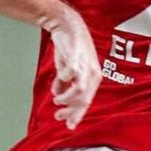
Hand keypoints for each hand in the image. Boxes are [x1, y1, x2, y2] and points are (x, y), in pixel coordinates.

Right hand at [43, 11, 100, 129]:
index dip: (77, 114)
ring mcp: (85, 65)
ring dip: (67, 99)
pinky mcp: (75, 57)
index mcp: (94, 77)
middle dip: (71, 111)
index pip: (87, 101)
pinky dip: (63, 82)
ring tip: (56, 101)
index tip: (68, 125)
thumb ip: (64, 82)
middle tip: (58, 116)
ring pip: (80, 90)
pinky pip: (70, 74)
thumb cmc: (70, 47)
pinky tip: (56, 86)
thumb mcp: (69, 68)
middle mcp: (92, 73)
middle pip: (84, 99)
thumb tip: (57, 94)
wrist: (67, 25)